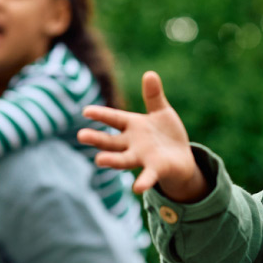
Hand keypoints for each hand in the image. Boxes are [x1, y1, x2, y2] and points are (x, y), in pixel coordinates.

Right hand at [78, 71, 207, 202]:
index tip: (86, 110)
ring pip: (123, 159)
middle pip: (111, 141)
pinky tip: (137, 188)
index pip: (114, 118)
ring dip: (112, 160)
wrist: (181, 159)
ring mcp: (142, 157)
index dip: (101, 115)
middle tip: (81, 136)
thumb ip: (153, 96)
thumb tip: (150, 73)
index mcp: (133, 125)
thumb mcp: (161, 112)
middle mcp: (132, 143)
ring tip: (99, 160)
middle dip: (97, 139)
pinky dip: (143, 181)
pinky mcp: (155, 169)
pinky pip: (147, 176)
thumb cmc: (167, 134)